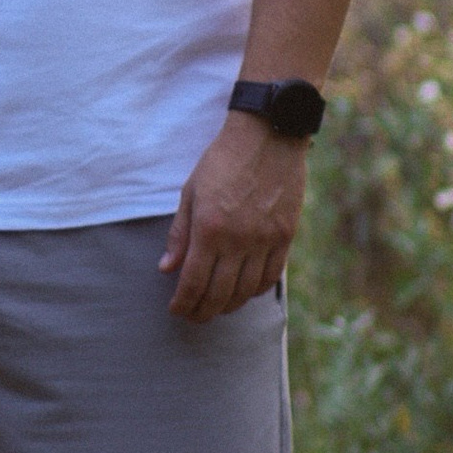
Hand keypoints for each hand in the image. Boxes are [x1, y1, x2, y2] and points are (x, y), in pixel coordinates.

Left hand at [161, 116, 305, 321]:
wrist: (268, 137)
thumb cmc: (223, 160)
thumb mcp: (191, 191)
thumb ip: (180, 233)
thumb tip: (166, 267)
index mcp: (209, 228)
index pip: (193, 282)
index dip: (183, 303)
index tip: (176, 310)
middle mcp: (238, 240)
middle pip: (219, 294)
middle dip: (202, 311)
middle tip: (193, 316)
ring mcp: (265, 240)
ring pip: (246, 291)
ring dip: (228, 305)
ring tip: (216, 307)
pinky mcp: (285, 237)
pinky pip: (270, 277)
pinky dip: (254, 290)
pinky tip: (243, 291)